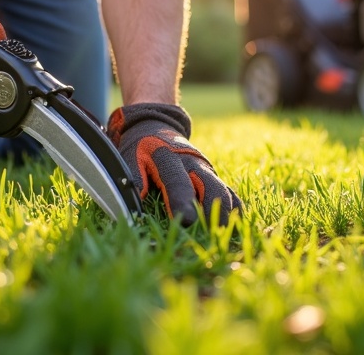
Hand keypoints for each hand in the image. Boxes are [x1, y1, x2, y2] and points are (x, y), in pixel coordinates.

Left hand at [107, 104, 241, 225]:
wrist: (156, 127)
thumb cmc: (140, 149)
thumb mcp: (130, 158)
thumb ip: (134, 179)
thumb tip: (135, 203)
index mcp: (168, 157)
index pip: (177, 180)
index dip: (182, 200)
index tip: (187, 220)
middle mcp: (192, 162)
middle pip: (211, 187)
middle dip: (214, 211)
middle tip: (213, 234)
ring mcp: (205, 169)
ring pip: (223, 192)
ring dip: (226, 214)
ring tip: (222, 236)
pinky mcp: (213, 176)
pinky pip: (228, 193)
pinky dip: (232, 209)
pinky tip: (231, 227)